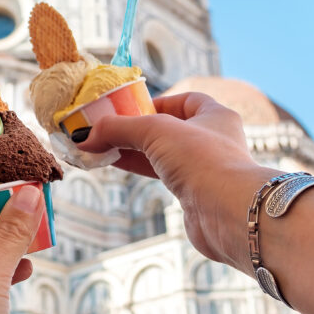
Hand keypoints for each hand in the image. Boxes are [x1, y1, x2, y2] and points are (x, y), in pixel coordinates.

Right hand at [78, 92, 276, 270]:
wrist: (228, 213)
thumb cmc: (203, 160)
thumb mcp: (155, 131)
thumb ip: (118, 129)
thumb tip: (85, 136)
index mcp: (215, 115)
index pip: (185, 100)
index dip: (157, 102)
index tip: (130, 108)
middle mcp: (213, 140)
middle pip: (168, 128)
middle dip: (136, 128)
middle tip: (106, 129)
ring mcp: (204, 169)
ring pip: (162, 154)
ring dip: (133, 150)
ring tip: (101, 148)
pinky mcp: (194, 194)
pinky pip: (161, 175)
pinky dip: (140, 169)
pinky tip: (117, 165)